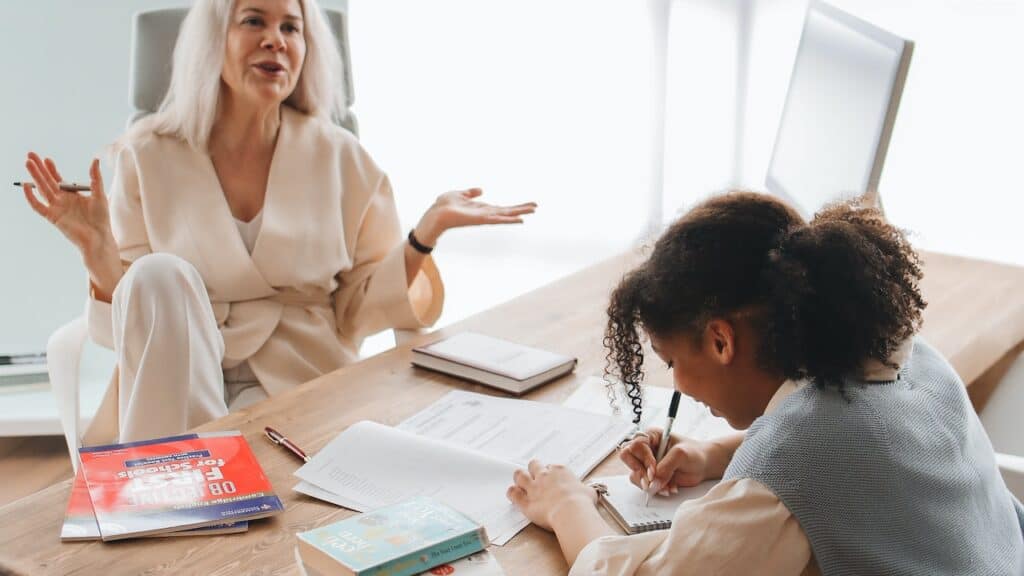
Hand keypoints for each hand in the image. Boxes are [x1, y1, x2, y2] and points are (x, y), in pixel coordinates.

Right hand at [20, 152, 114, 258]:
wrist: (99, 236)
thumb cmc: (101, 218)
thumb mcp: (99, 194)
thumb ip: (95, 177)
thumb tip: (95, 160)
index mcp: (72, 195)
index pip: (58, 179)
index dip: (52, 169)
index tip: (47, 159)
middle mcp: (62, 200)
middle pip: (47, 181)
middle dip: (39, 168)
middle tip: (31, 154)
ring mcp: (56, 208)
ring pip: (42, 189)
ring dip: (35, 176)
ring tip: (28, 163)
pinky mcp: (53, 217)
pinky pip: (38, 206)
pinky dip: (31, 197)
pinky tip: (27, 186)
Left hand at [414, 188, 535, 245]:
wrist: (435, 214)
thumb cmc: (444, 206)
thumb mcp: (459, 194)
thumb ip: (471, 192)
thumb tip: (481, 190)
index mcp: (481, 209)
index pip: (501, 208)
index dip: (514, 207)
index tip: (526, 205)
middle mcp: (485, 214)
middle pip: (507, 211)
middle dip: (521, 209)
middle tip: (536, 206)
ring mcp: (483, 218)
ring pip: (505, 215)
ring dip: (519, 212)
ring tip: (533, 210)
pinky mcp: (480, 220)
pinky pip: (497, 220)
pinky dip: (509, 220)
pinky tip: (520, 220)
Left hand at [506, 460, 595, 530]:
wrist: (571, 511)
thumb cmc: (582, 502)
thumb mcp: (589, 492)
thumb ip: (586, 489)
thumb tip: (590, 492)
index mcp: (560, 470)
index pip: (551, 466)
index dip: (551, 472)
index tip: (553, 479)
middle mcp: (544, 476)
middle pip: (534, 465)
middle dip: (533, 469)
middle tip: (535, 476)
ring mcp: (533, 488)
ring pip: (519, 475)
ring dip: (519, 478)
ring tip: (521, 482)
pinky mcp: (525, 501)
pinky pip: (512, 494)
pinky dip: (512, 493)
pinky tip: (513, 494)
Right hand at [618, 428, 711, 495]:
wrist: (704, 465)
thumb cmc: (694, 453)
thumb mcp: (681, 455)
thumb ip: (666, 466)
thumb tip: (653, 482)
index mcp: (650, 436)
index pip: (635, 445)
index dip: (643, 458)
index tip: (653, 470)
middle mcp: (646, 449)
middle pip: (628, 458)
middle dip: (639, 471)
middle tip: (651, 480)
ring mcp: (647, 463)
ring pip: (634, 474)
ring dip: (649, 483)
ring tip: (665, 487)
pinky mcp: (651, 476)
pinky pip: (644, 485)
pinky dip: (655, 489)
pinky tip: (669, 488)